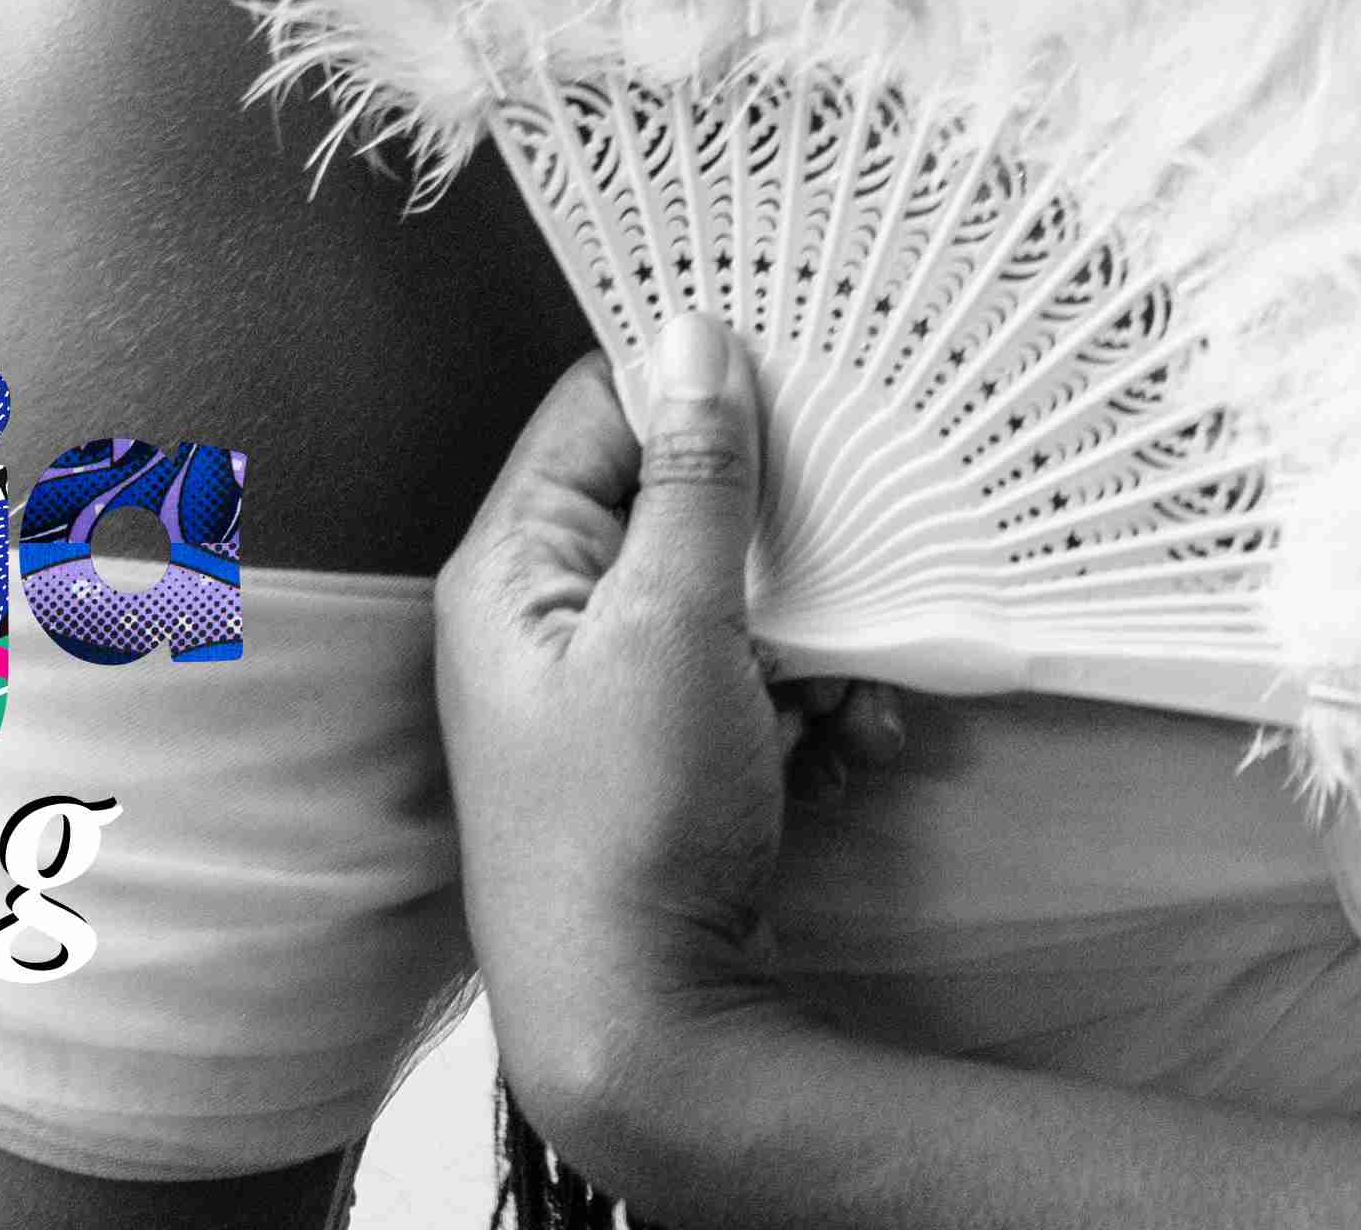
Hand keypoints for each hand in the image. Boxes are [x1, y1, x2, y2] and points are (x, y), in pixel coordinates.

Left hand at [438, 319, 813, 1171]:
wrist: (639, 1021)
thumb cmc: (624, 829)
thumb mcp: (673, 624)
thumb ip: (695, 480)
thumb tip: (694, 339)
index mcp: (514, 570)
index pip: (601, 408)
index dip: (698, 386)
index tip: (798, 377)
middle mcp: (548, 619)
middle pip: (681, 500)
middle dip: (783, 531)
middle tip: (846, 541)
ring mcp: (607, 689)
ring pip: (737, 591)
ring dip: (814, 627)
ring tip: (843, 685)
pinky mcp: (665, 750)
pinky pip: (755, 675)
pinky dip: (812, 698)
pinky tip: (841, 743)